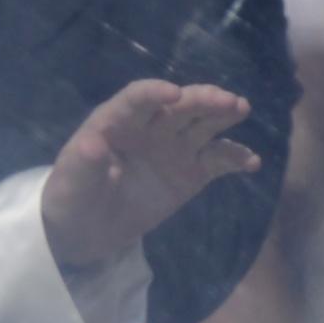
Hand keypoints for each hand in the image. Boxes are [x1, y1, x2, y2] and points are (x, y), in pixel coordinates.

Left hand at [39, 78, 257, 277]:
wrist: (84, 230)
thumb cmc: (71, 197)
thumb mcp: (72, 183)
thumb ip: (83, 162)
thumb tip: (91, 144)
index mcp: (117, 121)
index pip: (138, 98)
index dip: (155, 93)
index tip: (173, 95)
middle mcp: (151, 127)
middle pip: (180, 106)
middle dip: (202, 99)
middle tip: (227, 101)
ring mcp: (174, 148)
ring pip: (203, 124)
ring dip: (223, 115)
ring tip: (241, 110)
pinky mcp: (191, 173)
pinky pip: (217, 161)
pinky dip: (235, 159)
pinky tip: (252, 163)